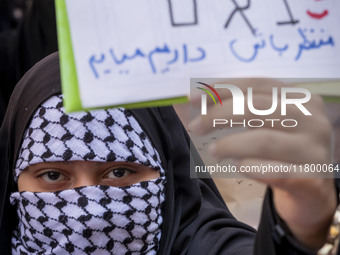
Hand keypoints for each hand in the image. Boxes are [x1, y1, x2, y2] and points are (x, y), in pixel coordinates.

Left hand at [190, 78, 336, 249]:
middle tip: (196, 126)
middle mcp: (312, 119)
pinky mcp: (313, 178)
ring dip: (230, 144)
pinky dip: (252, 167)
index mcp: (300, 98)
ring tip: (213, 151)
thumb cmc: (283, 150)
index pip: (257, 85)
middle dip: (219, 115)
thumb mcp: (270, 123)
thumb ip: (244, 108)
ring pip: (263, 140)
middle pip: (257, 108)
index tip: (193, 97)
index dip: (222, 89)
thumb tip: (200, 99)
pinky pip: (276, 171)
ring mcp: (314, 149)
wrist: (312, 189)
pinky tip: (238, 165)